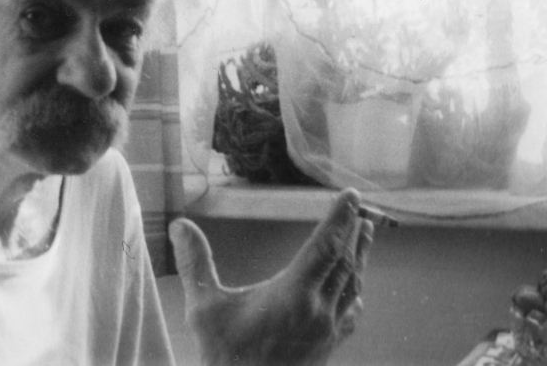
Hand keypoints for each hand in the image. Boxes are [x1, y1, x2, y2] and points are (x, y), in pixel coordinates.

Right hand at [169, 188, 372, 365]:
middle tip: (361, 209)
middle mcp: (318, 311)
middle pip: (345, 262)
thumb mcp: (203, 308)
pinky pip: (351, 313)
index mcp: (293, 295)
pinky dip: (356, 290)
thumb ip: (194, 263)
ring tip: (366, 235)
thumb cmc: (223, 357)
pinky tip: (357, 289)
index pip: (325, 246)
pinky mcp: (327, 349)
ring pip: (352, 286)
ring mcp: (327, 332)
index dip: (340, 218)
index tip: (352, 196)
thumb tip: (179, 225)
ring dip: (360, 257)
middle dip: (353, 232)